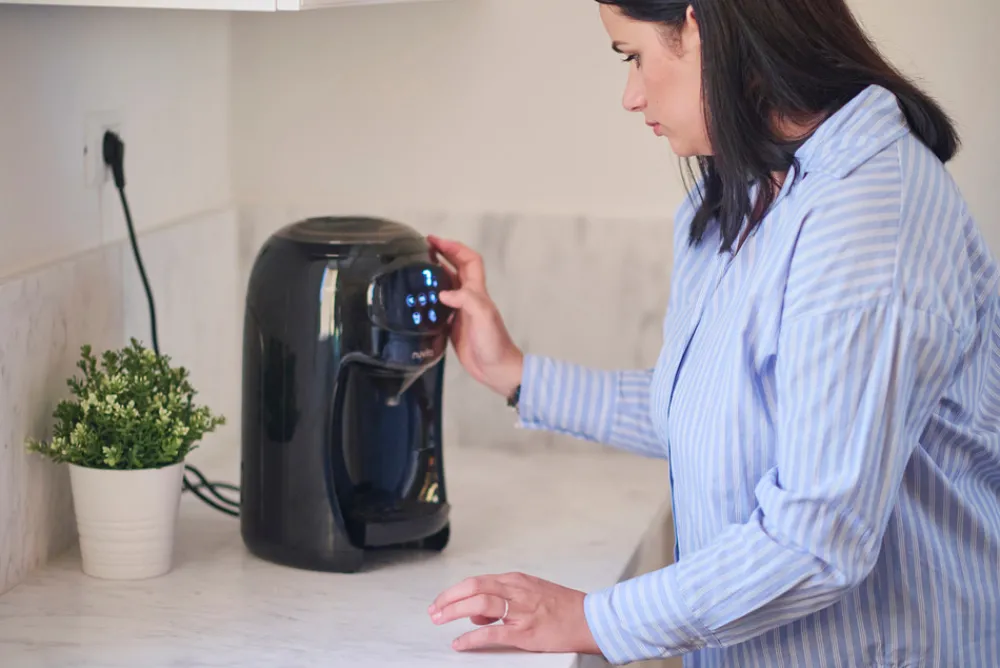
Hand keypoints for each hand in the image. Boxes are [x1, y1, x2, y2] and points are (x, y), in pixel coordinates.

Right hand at [427, 235, 523, 397]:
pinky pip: (440, 306)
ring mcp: (461, 312)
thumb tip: (443, 293)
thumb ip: (466, 301)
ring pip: (447, 286)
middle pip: (457, 269)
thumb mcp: (483, 317)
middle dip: (443, 255)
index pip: (469, 261)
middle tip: (422, 248)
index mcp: (477, 292)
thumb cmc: (493, 343)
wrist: (496, 369)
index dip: (454, 248)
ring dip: (435, 274)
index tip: (435, 241)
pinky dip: (430, 299)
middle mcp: (469, 298)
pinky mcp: (453, 326)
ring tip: (416, 269)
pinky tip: (418, 300)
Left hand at [427, 572, 602, 654]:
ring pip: (479, 605)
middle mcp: (516, 591)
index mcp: (517, 581)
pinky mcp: (526, 632)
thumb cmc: (563, 607)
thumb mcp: (531, 593)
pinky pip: (492, 633)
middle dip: (449, 598)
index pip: (477, 581)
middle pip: (473, 587)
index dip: (455, 591)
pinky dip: (472, 637)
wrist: (591, 619)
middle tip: (434, 610)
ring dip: (454, 611)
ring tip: (440, 620)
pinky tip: (460, 643)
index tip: (441, 601)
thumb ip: (503, 599)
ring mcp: (521, 611)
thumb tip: (476, 615)